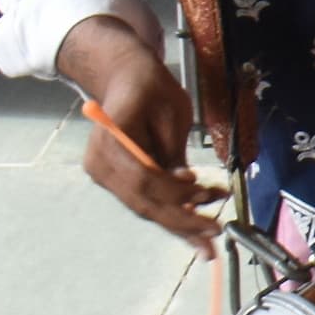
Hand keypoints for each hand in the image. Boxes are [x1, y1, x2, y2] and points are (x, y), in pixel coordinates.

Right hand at [62, 18, 223, 247]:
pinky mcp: (118, 182)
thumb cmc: (151, 89)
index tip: (202, 194)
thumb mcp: (171, 111)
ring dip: (180, 222)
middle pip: (143, 200)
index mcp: (109, 142)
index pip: (142, 178)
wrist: (126, 79)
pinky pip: (146, 201)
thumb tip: (184, 182)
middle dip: (181, 219)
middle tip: (214, 231)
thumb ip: (172, 148)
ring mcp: (106, 176)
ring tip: (210, 235)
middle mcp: (100, 165)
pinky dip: (171, 215)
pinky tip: (194, 230)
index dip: (172, 192)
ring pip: (145, 207)